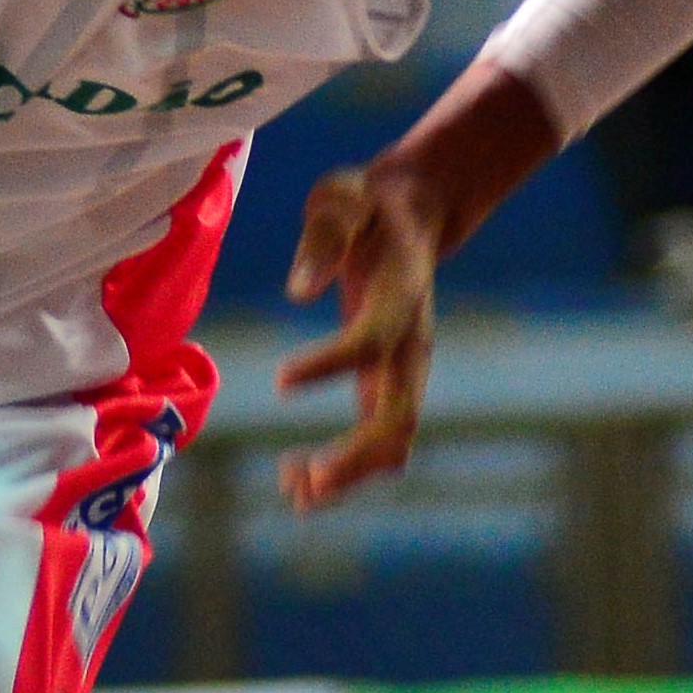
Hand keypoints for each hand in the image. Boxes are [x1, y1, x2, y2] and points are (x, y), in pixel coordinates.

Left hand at [273, 160, 447, 509]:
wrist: (413, 215)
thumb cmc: (366, 205)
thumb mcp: (343, 201)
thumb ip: (323, 241)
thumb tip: (298, 294)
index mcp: (401, 296)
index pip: (371, 341)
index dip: (329, 365)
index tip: (279, 382)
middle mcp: (412, 343)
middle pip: (399, 415)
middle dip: (357, 454)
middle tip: (306, 477)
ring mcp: (405, 370)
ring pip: (393, 442)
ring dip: (349, 475)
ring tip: (292, 492)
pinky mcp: (388, 385)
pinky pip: (377, 442)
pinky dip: (344, 469)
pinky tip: (295, 480)